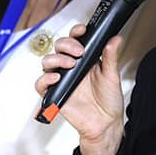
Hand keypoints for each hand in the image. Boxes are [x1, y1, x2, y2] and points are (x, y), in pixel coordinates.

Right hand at [36, 24, 125, 154]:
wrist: (106, 124)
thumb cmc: (109, 101)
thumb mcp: (112, 76)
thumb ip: (111, 57)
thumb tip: (115, 39)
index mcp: (84, 60)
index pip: (74, 40)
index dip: (75, 32)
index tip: (82, 31)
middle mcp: (71, 68)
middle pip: (58, 47)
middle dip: (66, 45)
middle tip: (78, 51)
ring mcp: (61, 80)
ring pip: (47, 62)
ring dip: (56, 59)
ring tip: (70, 64)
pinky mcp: (54, 94)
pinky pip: (41, 85)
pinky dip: (45, 80)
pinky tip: (56, 78)